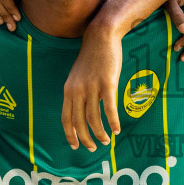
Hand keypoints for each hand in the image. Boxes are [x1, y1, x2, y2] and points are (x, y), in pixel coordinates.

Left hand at [61, 28, 121, 149]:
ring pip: (93, 118)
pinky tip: (117, 129)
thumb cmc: (92, 56)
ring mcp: (92, 87)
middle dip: (85, 139)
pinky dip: (112, 122)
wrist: (101, 36)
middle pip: (79, 122)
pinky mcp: (107, 84)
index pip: (66, 118)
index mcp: (69, 89)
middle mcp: (78, 90)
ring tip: (107, 141)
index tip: (75, 146)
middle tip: (94, 148)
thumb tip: (82, 108)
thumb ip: (78, 91)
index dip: (70, 134)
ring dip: (100, 133)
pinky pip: (109, 109)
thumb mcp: (78, 75)